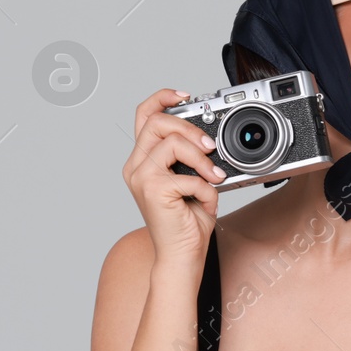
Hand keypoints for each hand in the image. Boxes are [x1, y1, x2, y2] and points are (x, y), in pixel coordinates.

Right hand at [122, 88, 228, 274]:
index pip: (143, 116)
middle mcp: (136, 166)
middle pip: (155, 121)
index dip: (162, 98)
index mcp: (143, 160)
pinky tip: (207, 202)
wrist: (183, 255)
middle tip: (210, 146)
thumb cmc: (188, 221)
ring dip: (201, 159)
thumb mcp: (193, 180)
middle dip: (189, 128)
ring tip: (214, 176)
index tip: (186, 95)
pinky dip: (206, 188)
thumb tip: (210, 138)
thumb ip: (192, 158)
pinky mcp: (153, 190)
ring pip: (171, 143)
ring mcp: (141, 178)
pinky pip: (187, 176)